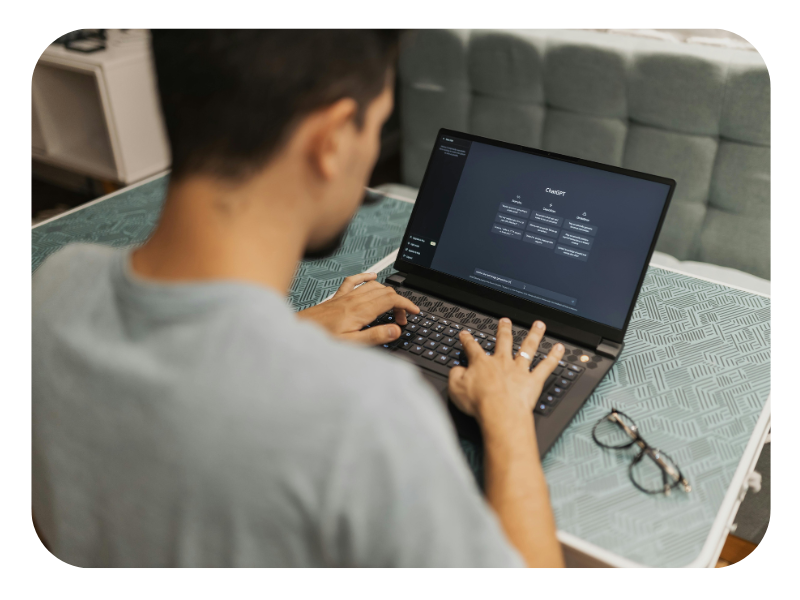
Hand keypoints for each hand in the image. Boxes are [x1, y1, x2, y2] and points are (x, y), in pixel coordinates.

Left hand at [296, 272, 418, 344]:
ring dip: (387, 293)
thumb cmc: (321, 339)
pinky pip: (354, 280)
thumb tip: (396, 330)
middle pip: (386, 292)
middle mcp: (354, 300)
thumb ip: (375, 336)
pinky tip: (372, 277)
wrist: (298, 332)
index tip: (414, 312)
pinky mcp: (338, 297)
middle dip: (399, 303)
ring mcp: (346, 296)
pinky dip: (366, 277)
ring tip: (391, 306)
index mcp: (361, 311)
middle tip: (401, 319)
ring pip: (374, 286)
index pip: (391, 300)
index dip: (406, 304)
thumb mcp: (351, 344)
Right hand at [448, 318, 564, 424]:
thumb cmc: (479, 403)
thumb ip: (456, 375)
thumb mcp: (455, 388)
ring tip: (539, 325)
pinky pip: (546, 366)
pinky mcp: (533, 381)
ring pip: (528, 347)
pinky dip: (554, 357)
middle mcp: (502, 362)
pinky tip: (560, 348)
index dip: (468, 339)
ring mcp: (519, 370)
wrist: (500, 413)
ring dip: (534, 335)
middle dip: (504, 329)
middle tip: (505, 321)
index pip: (473, 347)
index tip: (466, 334)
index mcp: (482, 363)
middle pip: (504, 341)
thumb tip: (458, 369)